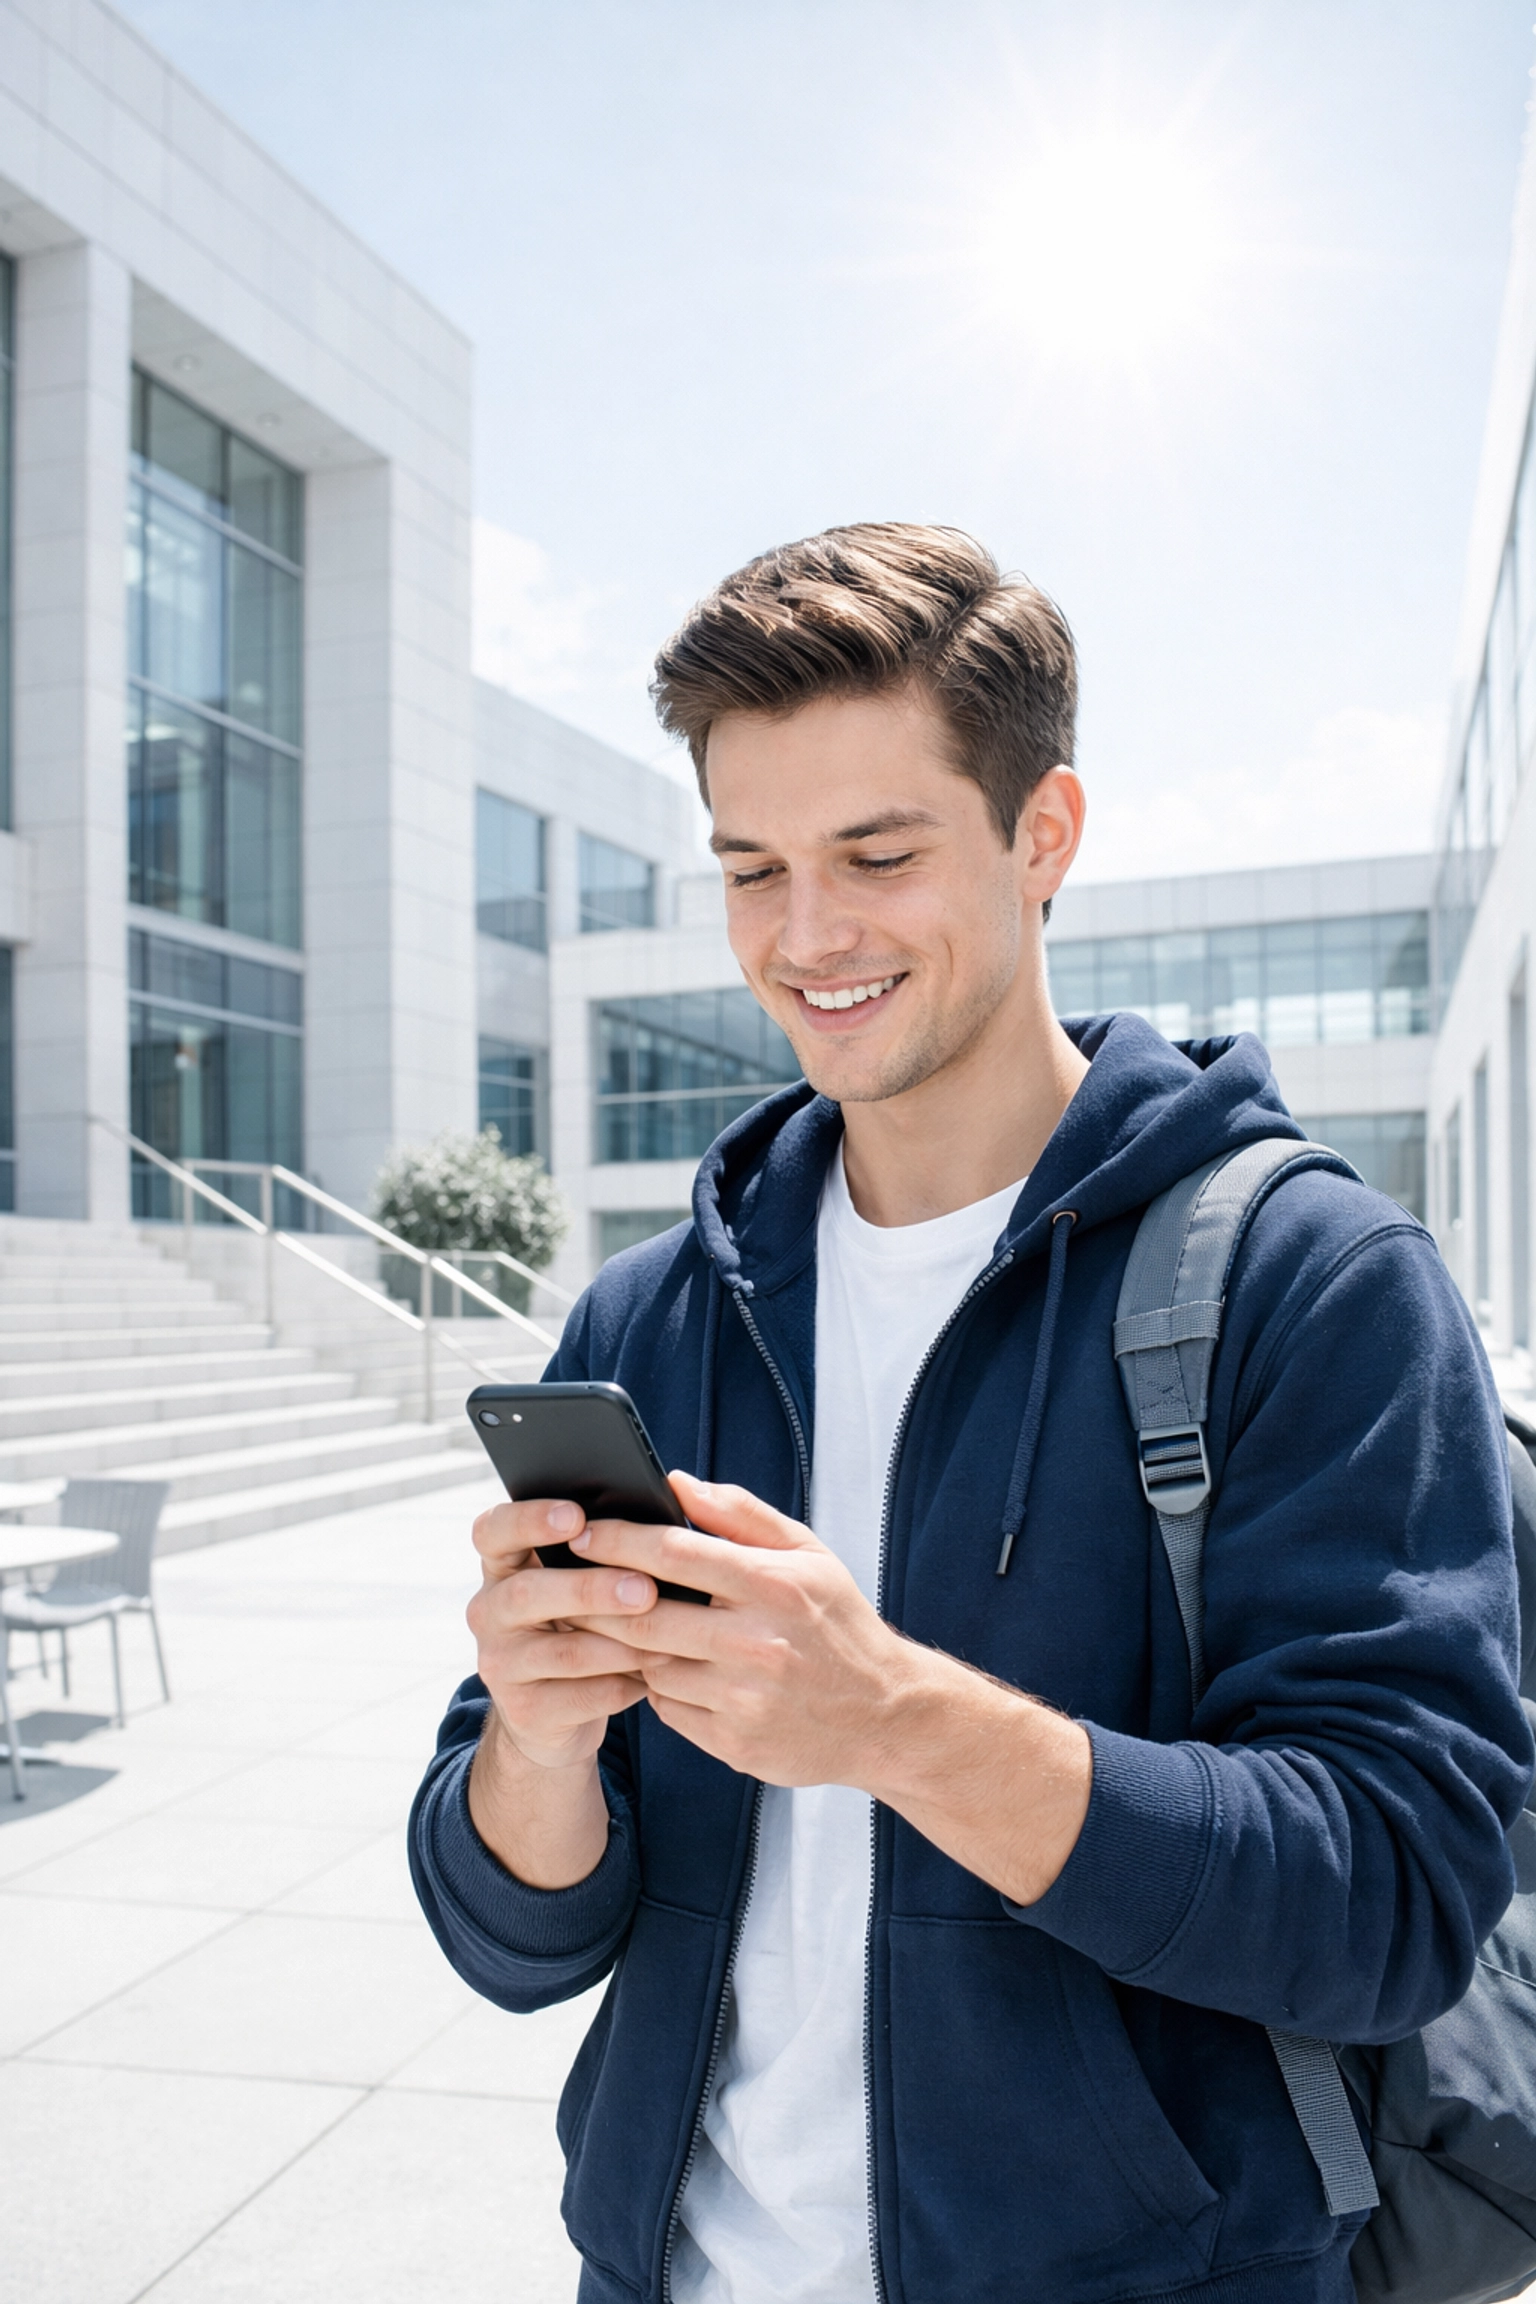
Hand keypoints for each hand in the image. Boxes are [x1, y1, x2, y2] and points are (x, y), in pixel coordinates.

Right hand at [465, 1495, 668, 1891]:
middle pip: (527, 1592)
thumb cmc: (587, 1622)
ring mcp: (500, 1663)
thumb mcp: (584, 1578)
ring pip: (561, 1650)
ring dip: (620, 1643)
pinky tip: (655, 1677)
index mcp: (503, 1564)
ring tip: (667, 1639)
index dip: (529, 1519)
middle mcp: (489, 1610)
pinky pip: (578, 1697)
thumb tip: (672, 1498)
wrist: (559, 1712)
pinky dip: (623, 1685)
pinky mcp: (523, 1711)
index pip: (493, 1530)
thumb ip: (609, 1542)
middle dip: (590, 1588)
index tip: (576, 1516)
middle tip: (644, 1589)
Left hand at [569, 1471, 1093, 1904]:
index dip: (617, 1539)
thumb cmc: (838, 1624)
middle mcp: (757, 1643)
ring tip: (597, 1619)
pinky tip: (655, 1665)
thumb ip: (740, 1515)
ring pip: (650, 1664)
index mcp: (773, 1586)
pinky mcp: (734, 1742)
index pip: (674, 1554)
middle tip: (562, 1578)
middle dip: (594, 1595)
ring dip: (618, 1643)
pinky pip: (668, 1707)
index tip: (578, 1529)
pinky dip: (654, 1684)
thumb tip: (676, 1482)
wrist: (884, 1716)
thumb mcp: (808, 1555)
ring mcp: (744, 1699)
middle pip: (644, 1615)